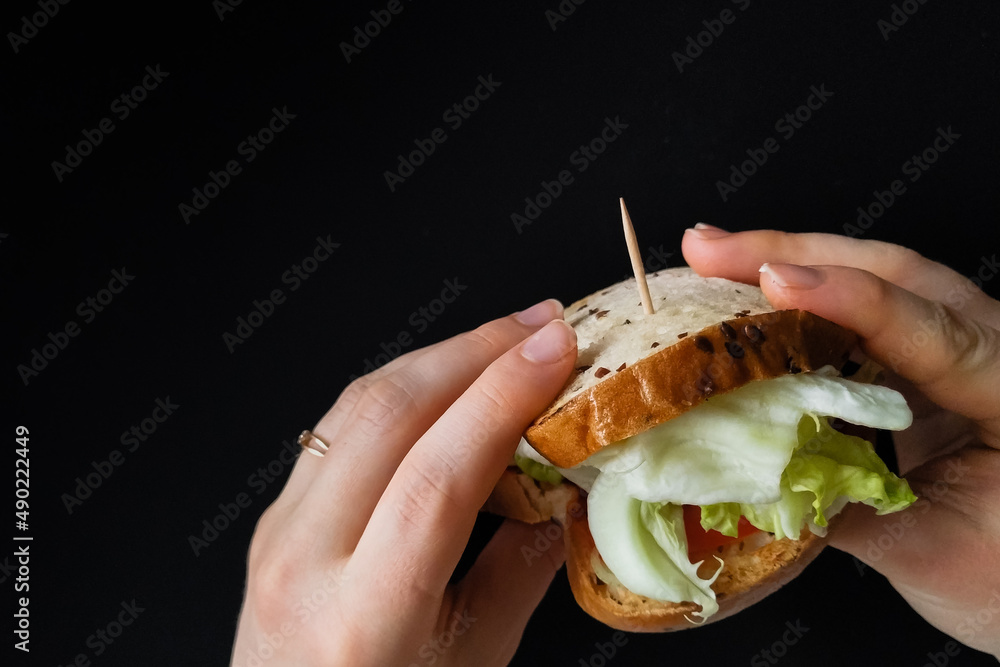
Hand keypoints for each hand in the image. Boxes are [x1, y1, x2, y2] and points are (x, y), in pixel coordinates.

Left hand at [230, 300, 576, 665]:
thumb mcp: (471, 663)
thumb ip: (520, 572)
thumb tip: (563, 490)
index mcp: (363, 616)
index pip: (437, 478)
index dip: (503, 399)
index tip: (558, 347)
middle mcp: (304, 561)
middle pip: (387, 416)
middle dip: (473, 351)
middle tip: (540, 323)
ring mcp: (278, 531)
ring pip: (356, 406)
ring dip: (438, 357)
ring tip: (504, 338)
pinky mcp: (275, 515)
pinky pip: (338, 427)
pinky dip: (401, 388)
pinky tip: (445, 379)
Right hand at [683, 226, 999, 656]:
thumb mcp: (931, 556)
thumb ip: (845, 512)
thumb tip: (746, 474)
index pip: (936, 333)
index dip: (853, 302)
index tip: (778, 283)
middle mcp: (993, 347)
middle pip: (895, 273)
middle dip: (792, 253)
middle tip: (706, 250)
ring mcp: (956, 341)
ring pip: (875, 275)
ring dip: (787, 260)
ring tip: (709, 258)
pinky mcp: (921, 352)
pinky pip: (857, 306)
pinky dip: (797, 295)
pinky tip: (743, 291)